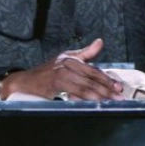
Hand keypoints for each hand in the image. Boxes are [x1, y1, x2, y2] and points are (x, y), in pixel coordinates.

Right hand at [0, 39, 123, 100]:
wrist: (24, 81)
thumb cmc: (46, 72)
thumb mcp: (66, 58)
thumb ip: (85, 53)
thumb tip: (100, 42)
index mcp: (71, 58)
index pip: (93, 70)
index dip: (107, 79)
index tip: (118, 87)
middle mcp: (67, 64)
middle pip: (91, 78)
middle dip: (107, 88)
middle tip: (119, 96)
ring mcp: (60, 74)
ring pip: (85, 86)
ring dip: (99, 95)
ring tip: (110, 102)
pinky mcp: (54, 84)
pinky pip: (74, 91)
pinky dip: (84, 98)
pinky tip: (93, 103)